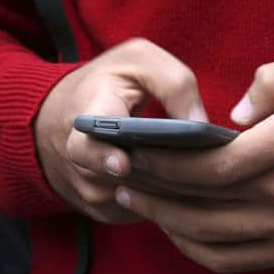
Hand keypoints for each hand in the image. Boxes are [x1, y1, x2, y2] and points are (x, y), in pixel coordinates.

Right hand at [35, 38, 207, 222]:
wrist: (62, 117)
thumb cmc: (108, 84)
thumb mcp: (138, 61)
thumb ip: (172, 83)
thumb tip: (202, 124)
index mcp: (88, 119)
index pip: (85, 145)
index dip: (102, 156)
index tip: (122, 163)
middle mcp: (83, 165)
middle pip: (127, 180)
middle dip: (166, 175)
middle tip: (204, 168)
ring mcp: (93, 193)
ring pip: (143, 201)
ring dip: (175, 191)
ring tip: (211, 176)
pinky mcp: (107, 212)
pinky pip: (145, 212)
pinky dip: (172, 200)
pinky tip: (197, 185)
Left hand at [116, 53, 273, 271]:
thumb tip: (233, 115)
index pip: (212, 165)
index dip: (166, 163)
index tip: (136, 152)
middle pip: (201, 201)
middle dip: (153, 189)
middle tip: (121, 174)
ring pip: (209, 235)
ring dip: (164, 220)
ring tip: (135, 201)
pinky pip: (230, 260)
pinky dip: (193, 249)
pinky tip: (173, 229)